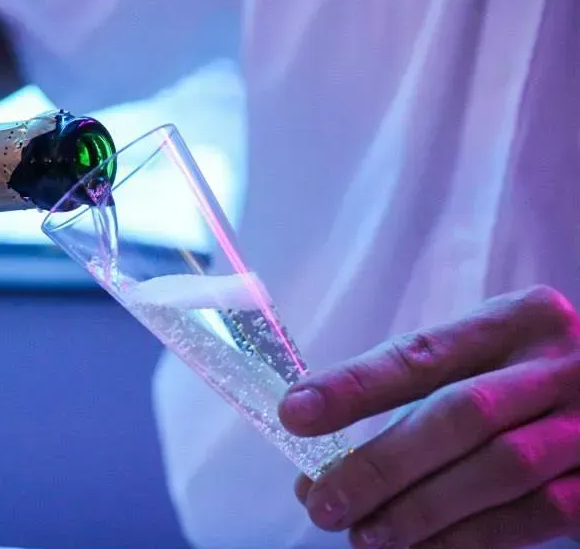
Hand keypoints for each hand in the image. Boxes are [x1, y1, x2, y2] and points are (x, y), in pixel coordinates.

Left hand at [278, 285, 579, 547]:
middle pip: (460, 414)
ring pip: (498, 470)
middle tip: (322, 501)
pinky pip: (532, 517)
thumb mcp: (486, 361)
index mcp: (519, 321)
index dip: (355, 386)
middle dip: (381, 464)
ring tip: (363, 533)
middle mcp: (562, 365)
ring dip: (419, 509)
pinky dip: (467, 538)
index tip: (295, 414)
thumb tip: (317, 456)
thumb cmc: (528, 383)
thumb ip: (414, 394)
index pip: (422, 354)